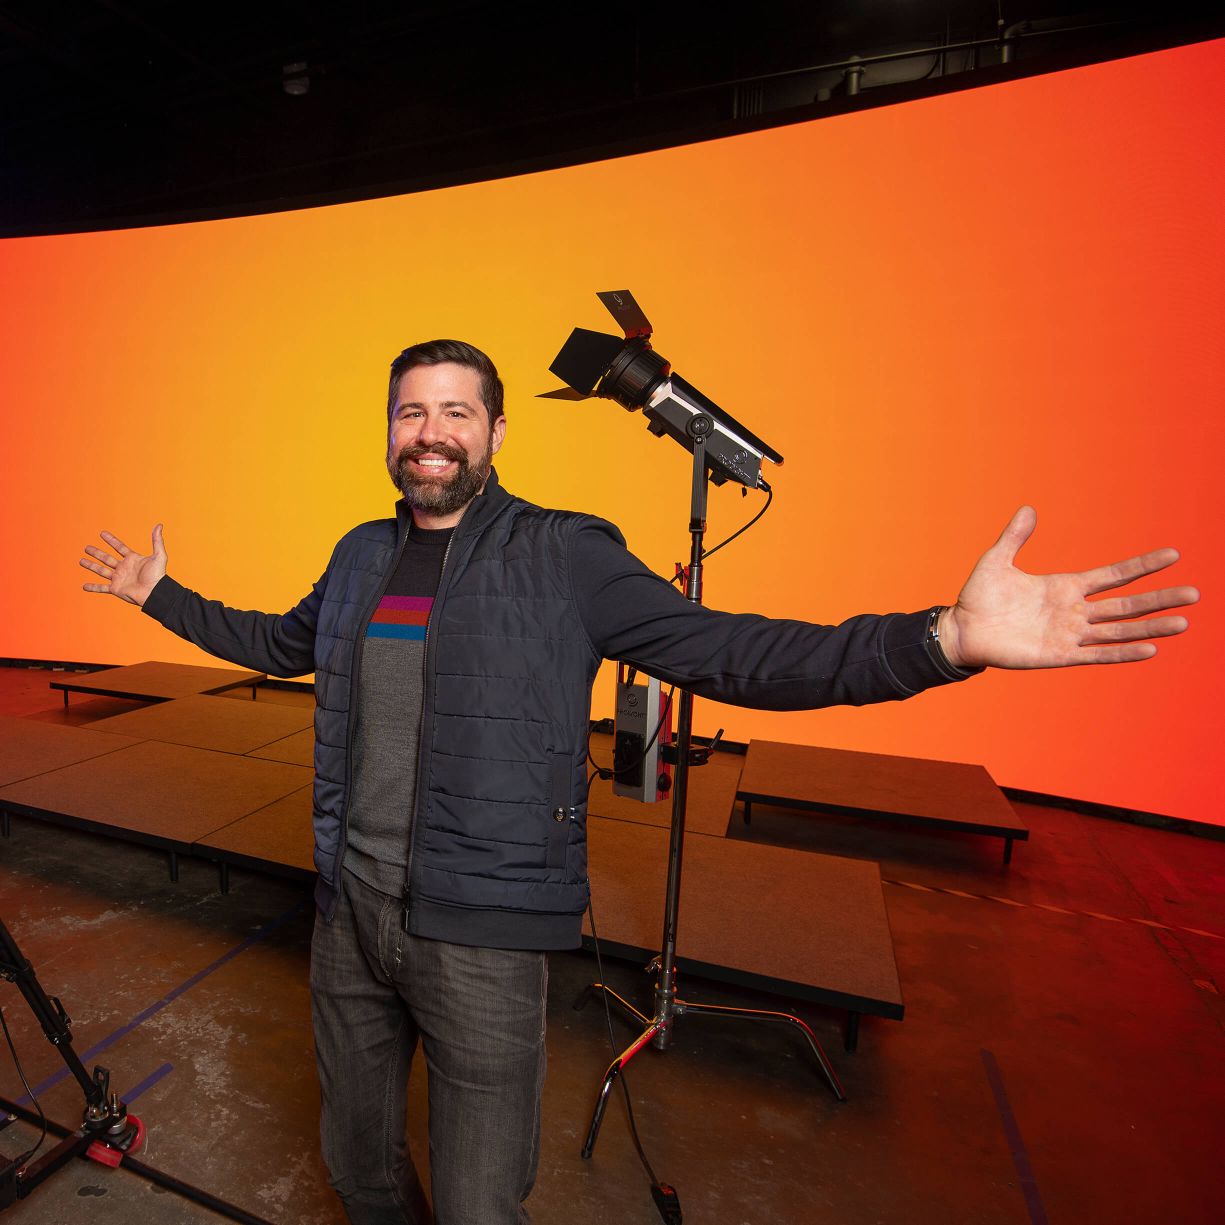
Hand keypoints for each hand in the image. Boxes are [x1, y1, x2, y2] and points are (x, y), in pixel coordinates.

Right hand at [80, 526, 167, 607]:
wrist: (154, 592)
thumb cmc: (158, 575)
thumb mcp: (159, 556)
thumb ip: (157, 541)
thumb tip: (159, 525)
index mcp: (132, 559)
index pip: (119, 547)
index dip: (111, 540)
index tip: (102, 533)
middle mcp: (124, 568)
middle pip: (107, 558)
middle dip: (96, 553)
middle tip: (86, 548)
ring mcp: (119, 578)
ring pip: (101, 571)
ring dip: (91, 566)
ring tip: (81, 561)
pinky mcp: (116, 589)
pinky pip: (102, 588)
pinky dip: (93, 587)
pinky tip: (84, 586)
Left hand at [939, 507, 1198, 669]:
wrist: (962, 630)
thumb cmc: (979, 597)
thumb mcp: (997, 560)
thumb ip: (1015, 537)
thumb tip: (1029, 508)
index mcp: (1065, 587)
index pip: (1113, 575)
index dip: (1141, 565)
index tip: (1173, 555)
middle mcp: (1074, 611)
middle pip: (1126, 604)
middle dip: (1159, 598)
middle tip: (1195, 594)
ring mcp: (1069, 634)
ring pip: (1119, 630)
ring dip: (1150, 627)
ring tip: (1183, 622)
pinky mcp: (1059, 655)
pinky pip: (1096, 654)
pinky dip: (1122, 652)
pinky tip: (1149, 648)